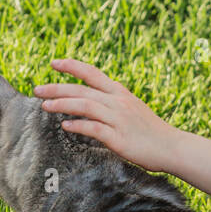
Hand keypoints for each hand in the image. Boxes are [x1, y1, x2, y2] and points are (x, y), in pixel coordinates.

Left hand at [33, 59, 175, 172]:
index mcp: (120, 93)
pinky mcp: (120, 138)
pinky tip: (65, 125)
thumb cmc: (152, 132)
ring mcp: (119, 119)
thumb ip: (114, 103)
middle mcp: (119, 102)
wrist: (173, 147)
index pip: (92, 73)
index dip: (72, 66)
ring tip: (44, 106)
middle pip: (83, 89)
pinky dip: (79, 125)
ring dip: (63, 104)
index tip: (53, 63)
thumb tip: (92, 102)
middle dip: (57, 88)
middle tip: (37, 89)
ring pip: (86, 105)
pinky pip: (95, 128)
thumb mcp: (133, 109)